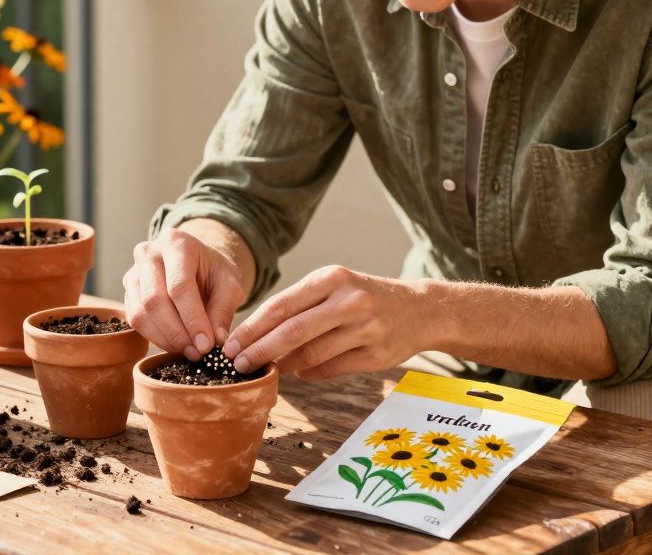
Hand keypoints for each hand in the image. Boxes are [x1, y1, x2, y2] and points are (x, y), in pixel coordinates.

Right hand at [122, 227, 248, 359]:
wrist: (197, 263)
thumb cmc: (214, 271)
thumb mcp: (230, 284)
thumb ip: (223, 309)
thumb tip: (216, 339)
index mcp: (177, 243)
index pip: (179, 285)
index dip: (193, 319)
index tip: (207, 345)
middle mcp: (148, 253)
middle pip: (154, 300)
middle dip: (177, 332)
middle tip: (198, 352)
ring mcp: (134, 272)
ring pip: (140, 313)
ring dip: (165, 339)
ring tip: (189, 351)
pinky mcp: (128, 291)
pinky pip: (135, 320)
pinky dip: (155, 337)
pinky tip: (175, 344)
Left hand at [222, 265, 429, 378]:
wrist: (421, 310)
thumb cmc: (364, 297)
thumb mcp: (335, 285)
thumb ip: (300, 304)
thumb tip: (256, 333)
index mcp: (332, 278)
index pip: (282, 305)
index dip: (252, 327)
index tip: (231, 344)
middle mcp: (349, 300)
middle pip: (293, 331)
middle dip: (260, 350)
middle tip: (238, 365)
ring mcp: (366, 328)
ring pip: (312, 353)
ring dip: (283, 365)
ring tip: (266, 369)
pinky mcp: (377, 355)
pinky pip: (332, 368)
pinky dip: (309, 373)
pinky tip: (298, 373)